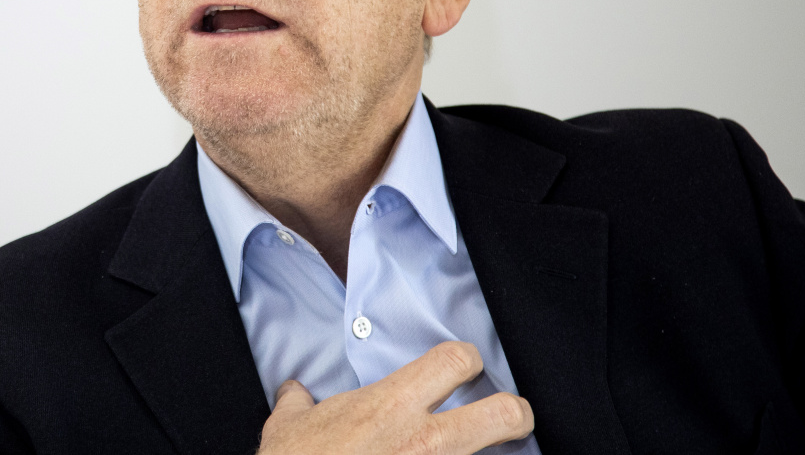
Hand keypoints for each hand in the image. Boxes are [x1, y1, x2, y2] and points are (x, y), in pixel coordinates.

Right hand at [257, 341, 532, 454]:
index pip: (453, 360)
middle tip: (511, 415)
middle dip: (516, 412)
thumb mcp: (288, 427)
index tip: (465, 366)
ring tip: (485, 452)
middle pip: (503, 413)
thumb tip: (294, 393)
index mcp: (391, 406)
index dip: (467, 358)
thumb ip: (298, 404)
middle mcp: (423, 442)